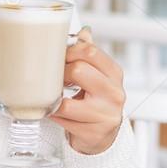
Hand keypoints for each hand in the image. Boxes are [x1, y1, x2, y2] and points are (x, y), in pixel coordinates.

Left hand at [50, 26, 125, 154]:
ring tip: (52, 96)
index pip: (90, 51)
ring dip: (52, 99)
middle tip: (54, 79)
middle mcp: (114, 93)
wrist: (103, 136)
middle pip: (77, 71)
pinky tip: (54, 112)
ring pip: (66, 103)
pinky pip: (62, 121)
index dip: (68, 51)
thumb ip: (89, 54)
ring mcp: (105, 115)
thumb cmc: (97, 101)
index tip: (59, 57)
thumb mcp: (98, 75)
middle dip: (59, 74)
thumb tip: (82, 31)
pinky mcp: (93, 134)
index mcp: (114, 73)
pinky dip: (53, 115)